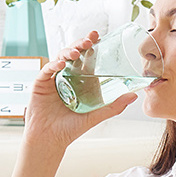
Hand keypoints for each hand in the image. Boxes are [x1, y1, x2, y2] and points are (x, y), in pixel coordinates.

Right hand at [21, 32, 137, 153]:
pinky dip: (54, 64)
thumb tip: (134, 95)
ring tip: (76, 53)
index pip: (86, 59)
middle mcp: (67, 76)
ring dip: (68, 52)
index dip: (91, 46)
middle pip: (74, 54)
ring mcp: (54, 78)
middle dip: (81, 44)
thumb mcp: (95, 116)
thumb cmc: (71, 129)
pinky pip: (47, 69)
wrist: (51, 140)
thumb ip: (114, 106)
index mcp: (80, 81)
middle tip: (89, 41)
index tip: (98, 36)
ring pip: (61, 57)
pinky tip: (61, 64)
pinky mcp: (41, 83)